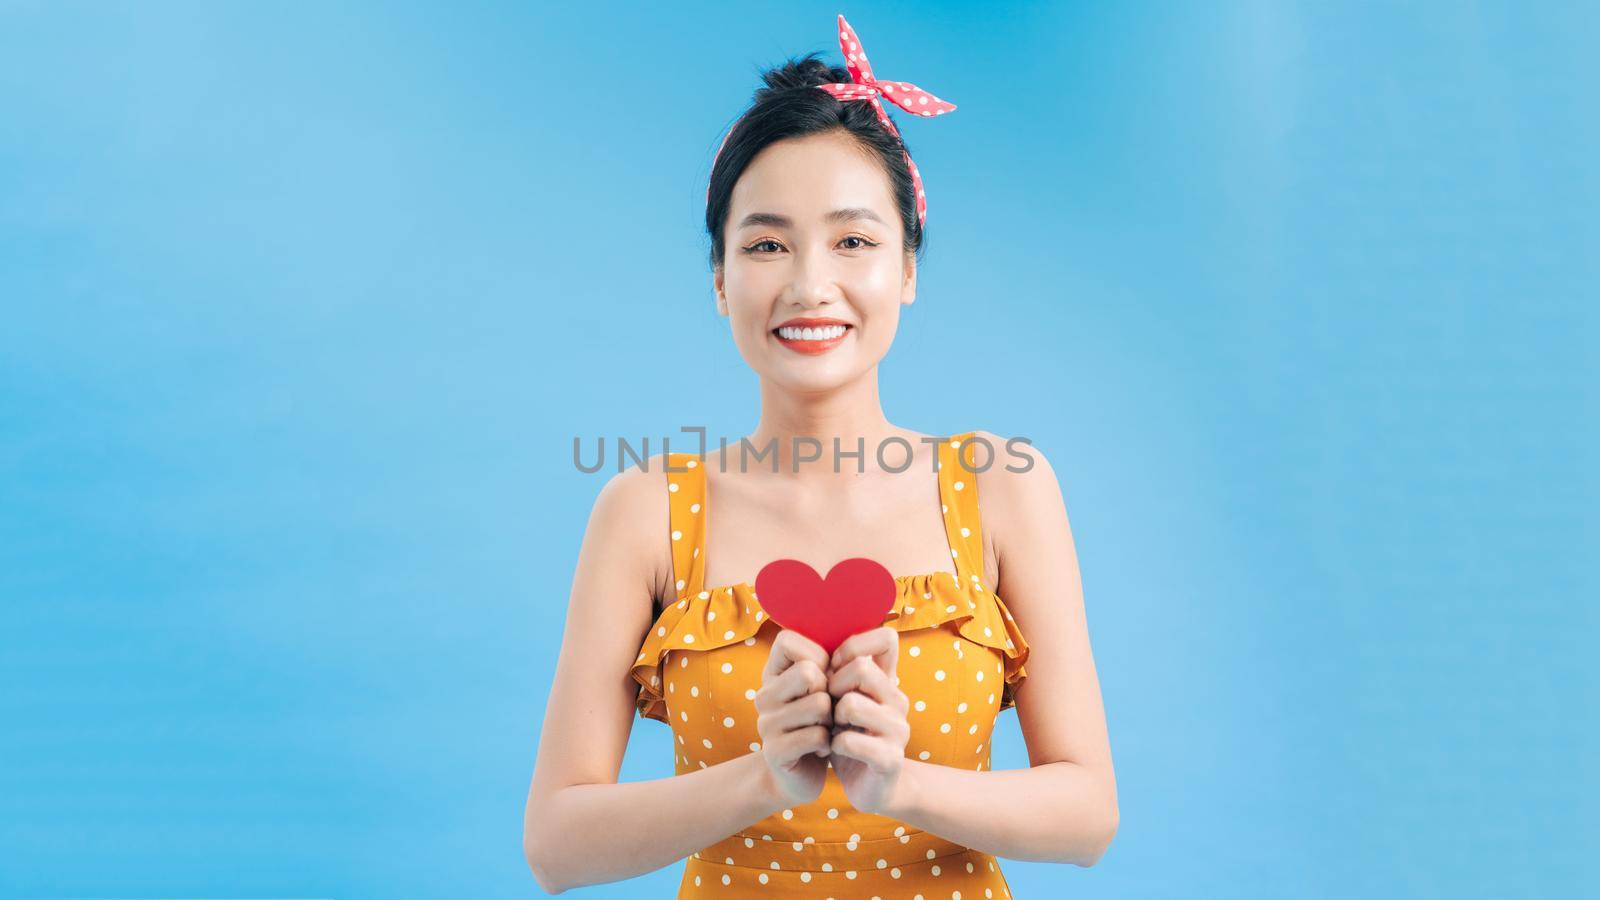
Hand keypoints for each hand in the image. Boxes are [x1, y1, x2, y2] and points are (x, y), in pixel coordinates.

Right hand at [754, 629, 833, 807]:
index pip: (788, 640)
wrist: (801, 775)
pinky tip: (821, 749)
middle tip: (828, 709)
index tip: (825, 676)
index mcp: (772, 673)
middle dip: (830, 691)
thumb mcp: (822, 687)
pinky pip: (817, 735)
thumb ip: (830, 659)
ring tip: (825, 729)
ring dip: (832, 720)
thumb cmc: (819, 722)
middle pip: (807, 671)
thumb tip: (861, 630)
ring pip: (818, 704)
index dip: (817, 655)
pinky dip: (828, 742)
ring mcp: (765, 723)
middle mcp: (763, 694)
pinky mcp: (775, 751)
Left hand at [825, 626, 911, 815]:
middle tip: (828, 706)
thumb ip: (840, 671)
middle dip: (834, 685)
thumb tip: (818, 635)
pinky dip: (835, 745)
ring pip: (852, 704)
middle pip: (862, 668)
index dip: (851, 647)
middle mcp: (898, 700)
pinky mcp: (890, 759)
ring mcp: (898, 729)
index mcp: (889, 681)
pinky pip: (851, 741)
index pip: (886, 638)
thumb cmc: (851, 736)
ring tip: (832, 730)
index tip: (833, 669)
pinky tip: (836, 751)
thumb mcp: (844, 699)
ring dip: (833, 719)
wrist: (872, 787)